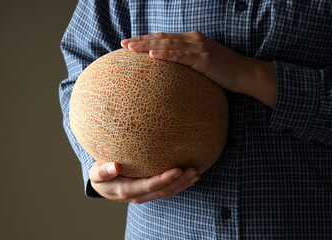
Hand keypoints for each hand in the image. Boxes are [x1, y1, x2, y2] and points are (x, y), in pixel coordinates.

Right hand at [89, 162, 199, 203]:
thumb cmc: (100, 177)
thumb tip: (114, 166)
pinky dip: (179, 185)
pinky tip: (189, 178)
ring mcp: (146, 195)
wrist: (103, 187)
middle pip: (163, 190)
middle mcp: (139, 195)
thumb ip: (103, 171)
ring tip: (196, 173)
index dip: (165, 178)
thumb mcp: (96, 173)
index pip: (150, 185)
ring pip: (168, 192)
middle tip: (194, 169)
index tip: (178, 169)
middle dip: (180, 181)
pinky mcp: (150, 192)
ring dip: (183, 184)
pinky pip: (167, 190)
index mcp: (128, 190)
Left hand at [121, 31, 275, 107]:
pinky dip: (166, 54)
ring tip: (131, 49)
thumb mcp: (202, 63)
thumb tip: (172, 70)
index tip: (130, 44)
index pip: (164, 38)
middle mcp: (193, 39)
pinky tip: (152, 55)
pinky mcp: (203, 58)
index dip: (146, 39)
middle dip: (141, 41)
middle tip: (123, 44)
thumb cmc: (223, 71)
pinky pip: (180, 56)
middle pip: (161, 38)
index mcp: (191, 40)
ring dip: (147, 46)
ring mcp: (198, 48)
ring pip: (167, 44)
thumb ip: (187, 62)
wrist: (245, 73)